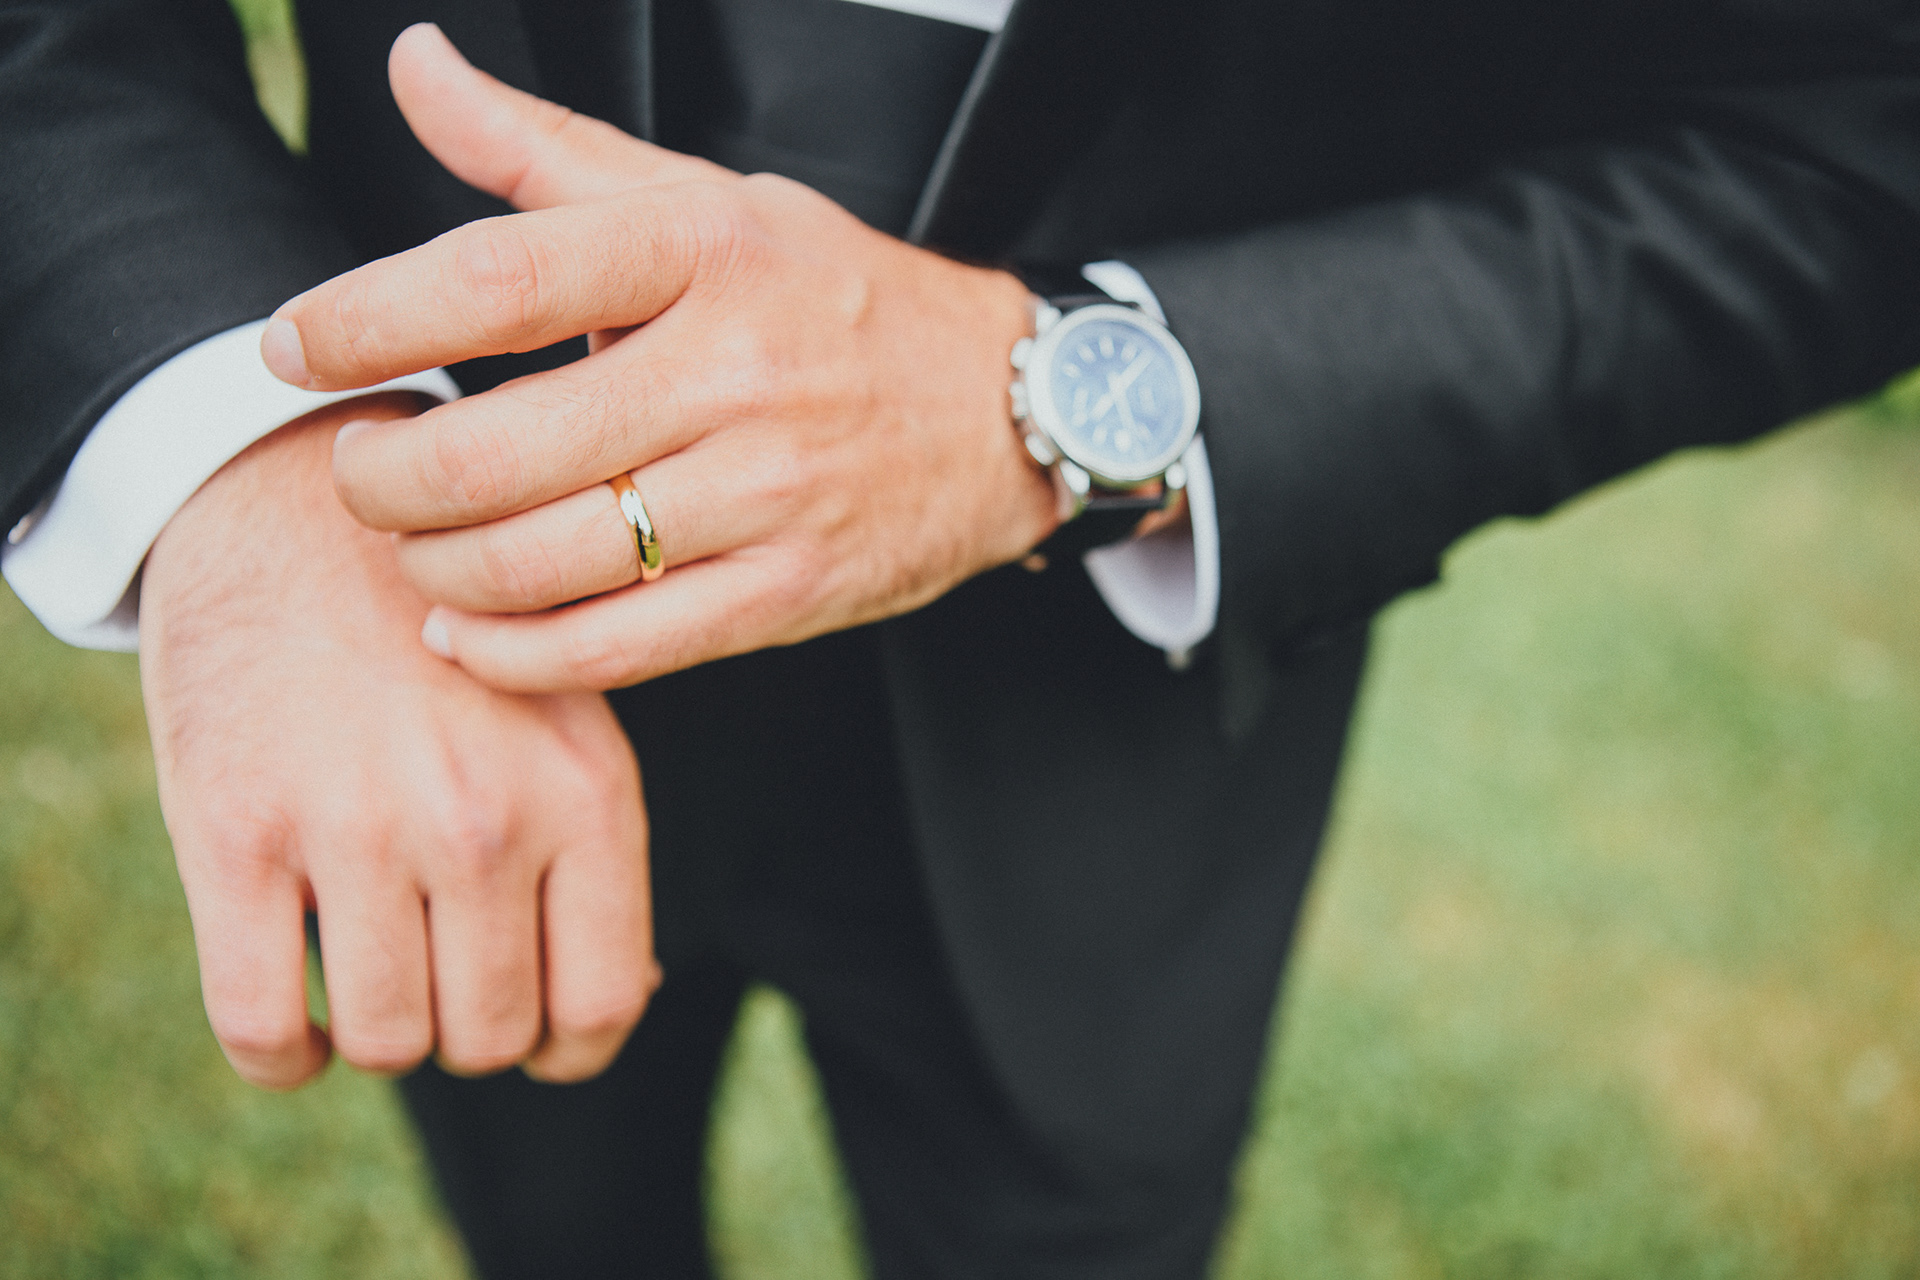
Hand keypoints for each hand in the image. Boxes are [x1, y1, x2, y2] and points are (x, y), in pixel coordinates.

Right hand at [139, 396, 656, 1088]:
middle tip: (438, 969)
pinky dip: (283, 1057)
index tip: (530, 1021)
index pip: (600, 1005)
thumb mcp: (564, 712)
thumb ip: (594, 849)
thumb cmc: (447, 632)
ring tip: (370, 971)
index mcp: (584, 792)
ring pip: (386, 1042)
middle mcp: (483, 819)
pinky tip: (296, 1027)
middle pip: (488, 1037)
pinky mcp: (236, 830)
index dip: (565, 1045)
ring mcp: (358, 827)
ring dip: (377, 1033)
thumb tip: (618, 1003)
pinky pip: (261, 1026)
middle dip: (466, 1029)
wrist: (297, 505)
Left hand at [262, 23, 1056, 692]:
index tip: (293, 346)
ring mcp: (768, 492)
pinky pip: (617, 644)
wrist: (999, 408)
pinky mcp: (788, 591)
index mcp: (702, 251)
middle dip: (383, 479)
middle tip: (356, 472)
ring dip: (436, 568)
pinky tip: (465, 629)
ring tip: (411, 546)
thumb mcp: (706, 201)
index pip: (497, 280)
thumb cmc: (832, 297)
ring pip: (544, 561)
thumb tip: (414, 67)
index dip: (366, 318)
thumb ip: (546, 153)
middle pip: (499, 450)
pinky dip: (513, 651)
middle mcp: (735, 371)